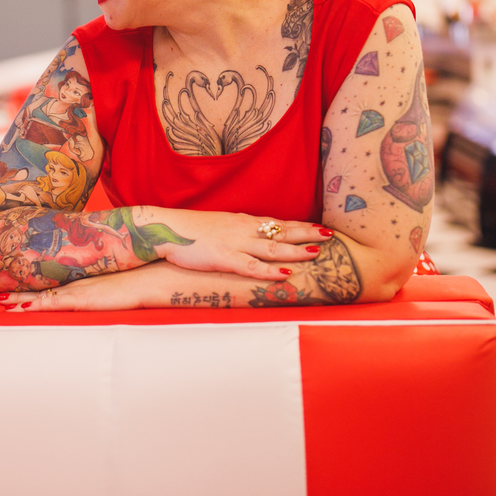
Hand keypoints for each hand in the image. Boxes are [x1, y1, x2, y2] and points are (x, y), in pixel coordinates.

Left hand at [0, 267, 155, 311]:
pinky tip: (22, 308)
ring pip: (43, 297)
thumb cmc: (136, 281)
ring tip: (1, 302)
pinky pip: (54, 305)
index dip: (33, 287)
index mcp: (82, 280)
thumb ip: (104, 285)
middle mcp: (76, 284)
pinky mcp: (83, 300)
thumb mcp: (116, 283)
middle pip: (42, 289)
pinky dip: (37, 307)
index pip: (52, 284)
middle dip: (19, 292)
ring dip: (22, 301)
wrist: (149, 277)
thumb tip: (101, 290)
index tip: (15, 288)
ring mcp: (78, 291)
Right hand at [149, 209, 334, 280]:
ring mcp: (235, 243)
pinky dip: (269, 271)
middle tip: (330, 235)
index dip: (300, 225)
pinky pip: (251, 266)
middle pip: (281, 231)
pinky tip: (285, 274)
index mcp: (242, 221)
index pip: (278, 222)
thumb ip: (237, 230)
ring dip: (295, 250)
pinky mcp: (224, 257)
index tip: (320, 227)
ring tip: (316, 252)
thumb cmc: (189, 230)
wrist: (165, 229)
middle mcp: (243, 229)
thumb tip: (252, 235)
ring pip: (272, 247)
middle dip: (307, 233)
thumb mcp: (219, 225)